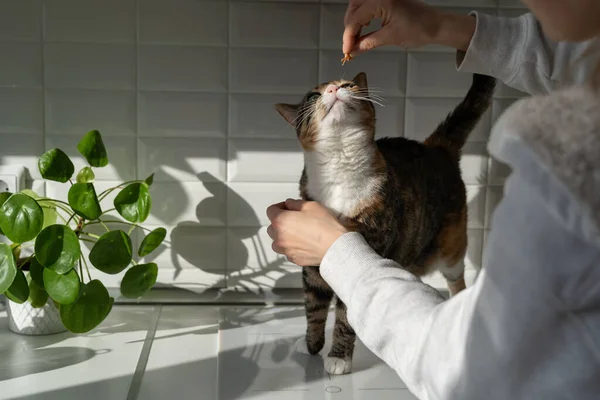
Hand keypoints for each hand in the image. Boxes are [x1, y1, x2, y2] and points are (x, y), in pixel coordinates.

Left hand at [266, 199, 347, 266]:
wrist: (336, 247)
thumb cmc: (325, 225)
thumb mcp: (311, 206)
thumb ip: (295, 203)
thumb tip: (289, 204)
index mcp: (281, 221)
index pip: (270, 211)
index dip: (279, 206)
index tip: (288, 207)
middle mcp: (279, 237)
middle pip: (272, 227)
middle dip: (280, 222)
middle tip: (294, 219)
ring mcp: (286, 250)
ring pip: (277, 242)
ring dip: (283, 236)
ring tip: (297, 233)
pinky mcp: (294, 259)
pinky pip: (287, 252)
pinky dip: (291, 247)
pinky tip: (303, 243)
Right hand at [343, 0, 475, 55]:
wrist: (436, 25)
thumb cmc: (419, 28)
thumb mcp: (389, 38)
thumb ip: (367, 43)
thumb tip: (353, 50)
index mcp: (381, 0)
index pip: (355, 18)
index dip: (348, 36)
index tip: (346, 50)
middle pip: (353, 8)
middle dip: (349, 27)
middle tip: (349, 45)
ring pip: (359, 6)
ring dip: (355, 21)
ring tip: (355, 39)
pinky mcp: (387, 0)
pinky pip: (368, 5)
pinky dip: (363, 17)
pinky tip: (363, 29)